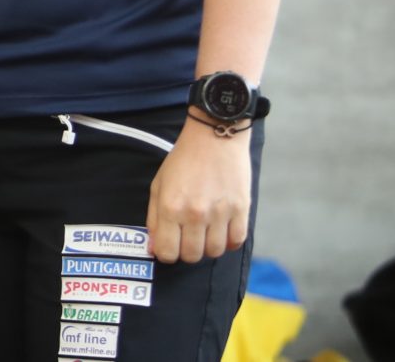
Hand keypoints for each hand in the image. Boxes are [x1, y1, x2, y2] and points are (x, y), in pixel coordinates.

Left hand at [146, 117, 252, 263]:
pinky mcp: (241, 210)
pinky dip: (228, 242)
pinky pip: (235, 242)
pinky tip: (221, 230)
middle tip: (186, 239)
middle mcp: (195, 213)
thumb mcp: (158, 185)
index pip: (167, 252)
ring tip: (204, 232)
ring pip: (214, 252)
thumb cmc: (182, 161)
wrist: (213, 138)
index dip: (166, 254)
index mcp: (170, 207)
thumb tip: (155, 248)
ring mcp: (220, 213)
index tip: (169, 247)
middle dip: (186, 252)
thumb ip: (154, 218)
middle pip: (191, 256)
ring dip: (207, 247)